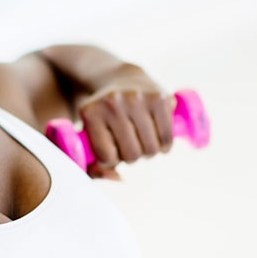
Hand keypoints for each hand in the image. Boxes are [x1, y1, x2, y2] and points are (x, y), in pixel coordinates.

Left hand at [77, 64, 173, 179]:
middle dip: (132, 156)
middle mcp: (112, 103)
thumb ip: (93, 167)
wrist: (121, 78)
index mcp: (90, 112)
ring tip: (142, 141)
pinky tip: (158, 138)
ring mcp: (136, 98)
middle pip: (132, 154)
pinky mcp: (159, 97)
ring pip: (151, 149)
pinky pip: (167, 138)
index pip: (106, 156)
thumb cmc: (104, 117)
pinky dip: (165, 145)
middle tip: (130, 144)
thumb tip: (118, 178)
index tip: (112, 149)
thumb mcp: (89, 137)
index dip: (112, 159)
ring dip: (149, 152)